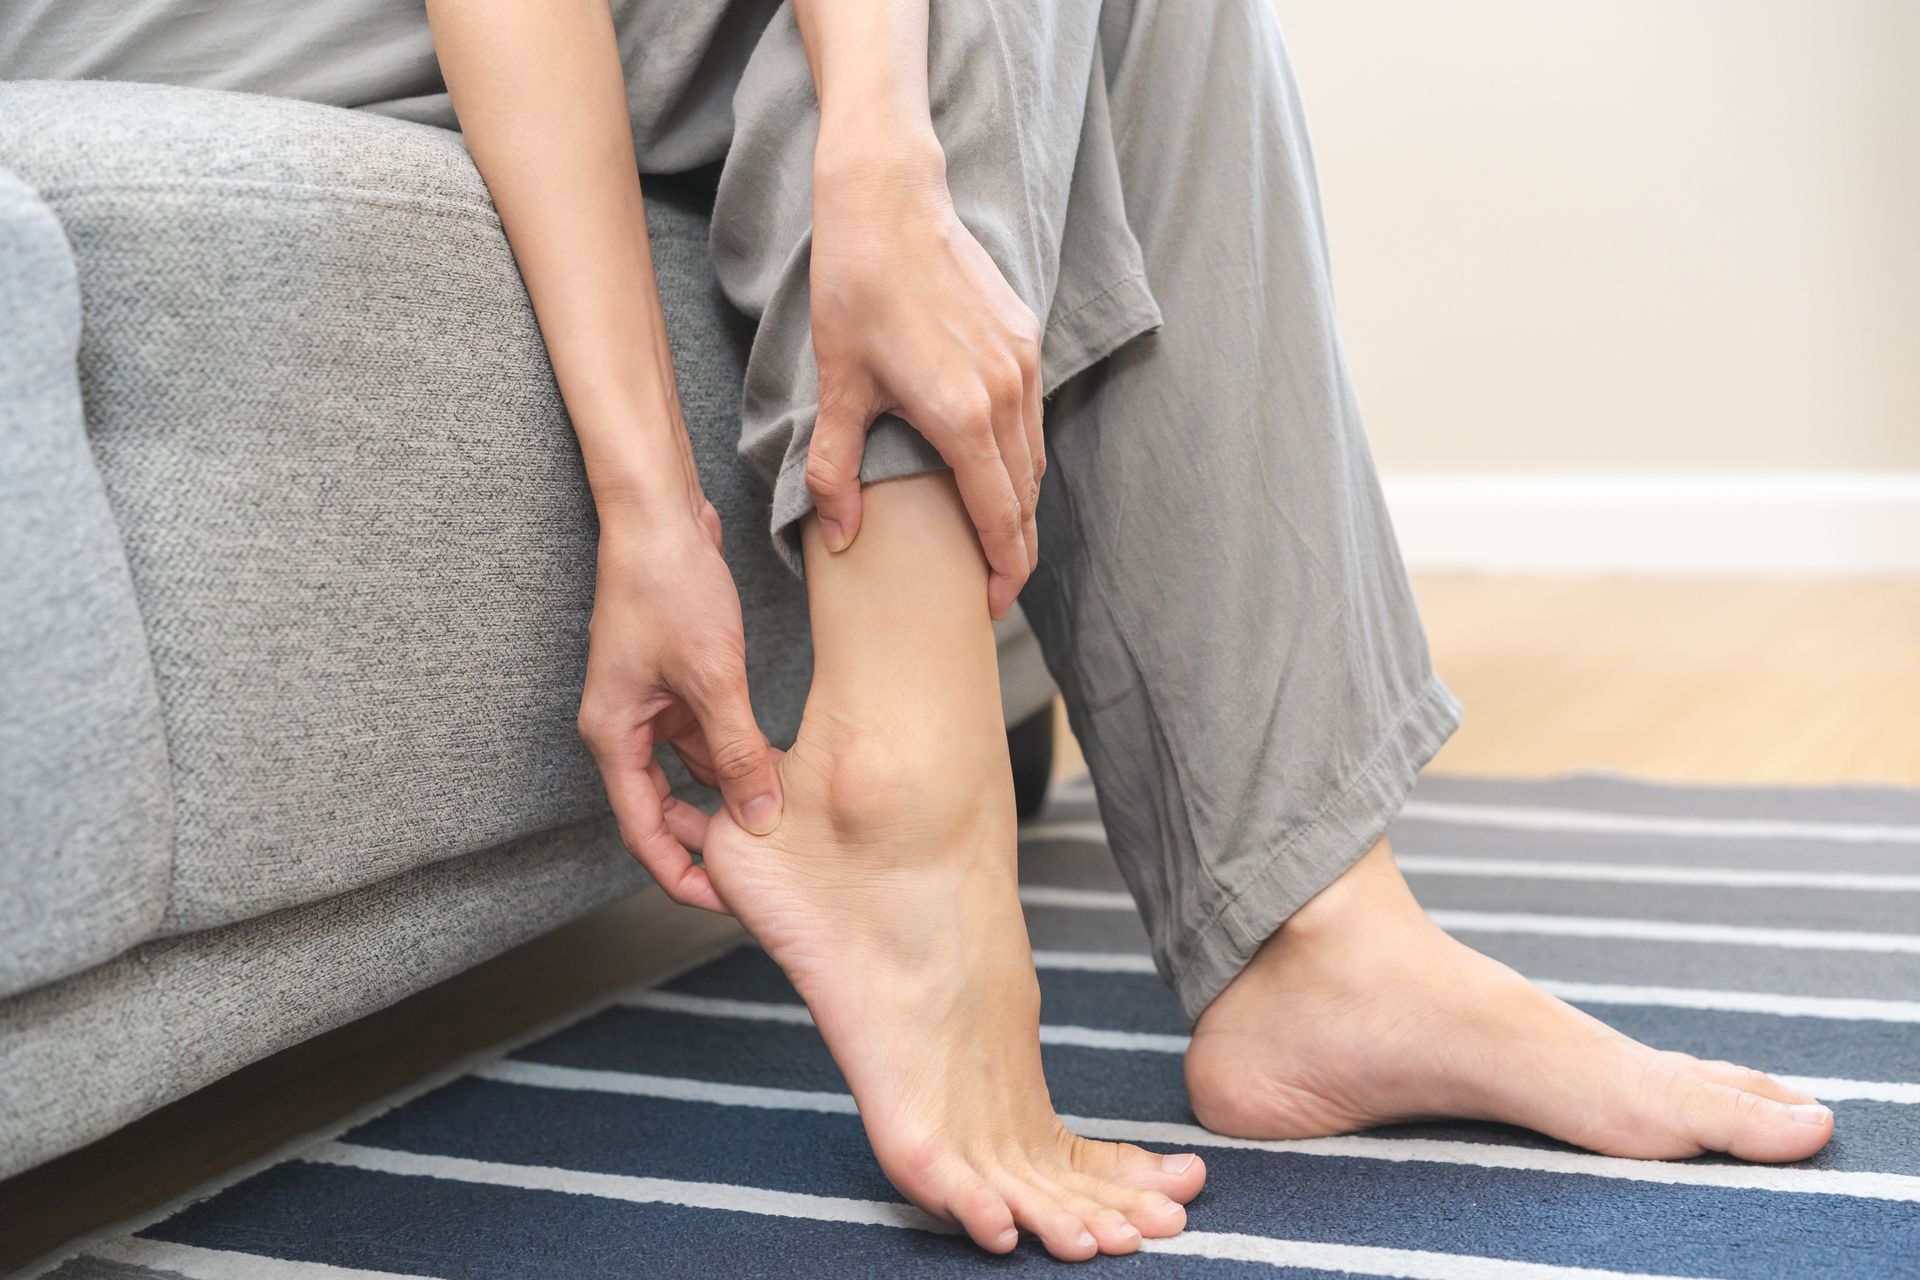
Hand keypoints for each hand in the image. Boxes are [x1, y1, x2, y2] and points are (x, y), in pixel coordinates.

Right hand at [575, 494, 781, 911]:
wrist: (658, 516)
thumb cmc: (670, 586)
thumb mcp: (713, 677)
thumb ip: (737, 750)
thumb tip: (758, 815)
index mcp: (614, 735)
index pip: (642, 831)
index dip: (681, 874)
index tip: (725, 901)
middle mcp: (625, 727)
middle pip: (663, 808)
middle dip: (707, 840)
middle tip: (762, 871)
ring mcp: (649, 704)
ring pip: (689, 771)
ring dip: (728, 794)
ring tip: (781, 821)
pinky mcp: (674, 681)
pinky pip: (702, 735)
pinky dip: (734, 753)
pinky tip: (775, 767)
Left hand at [807, 136, 1044, 618]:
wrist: (891, 201)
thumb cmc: (856, 288)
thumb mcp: (837, 384)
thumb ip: (836, 469)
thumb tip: (838, 539)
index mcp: (963, 416)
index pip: (1000, 519)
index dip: (1002, 571)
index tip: (991, 607)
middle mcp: (1007, 394)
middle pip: (1026, 498)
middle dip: (1014, 549)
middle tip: (992, 586)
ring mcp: (1025, 363)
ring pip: (1035, 459)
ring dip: (1019, 504)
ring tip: (994, 538)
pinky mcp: (1028, 339)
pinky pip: (1033, 418)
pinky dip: (1020, 455)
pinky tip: (994, 469)